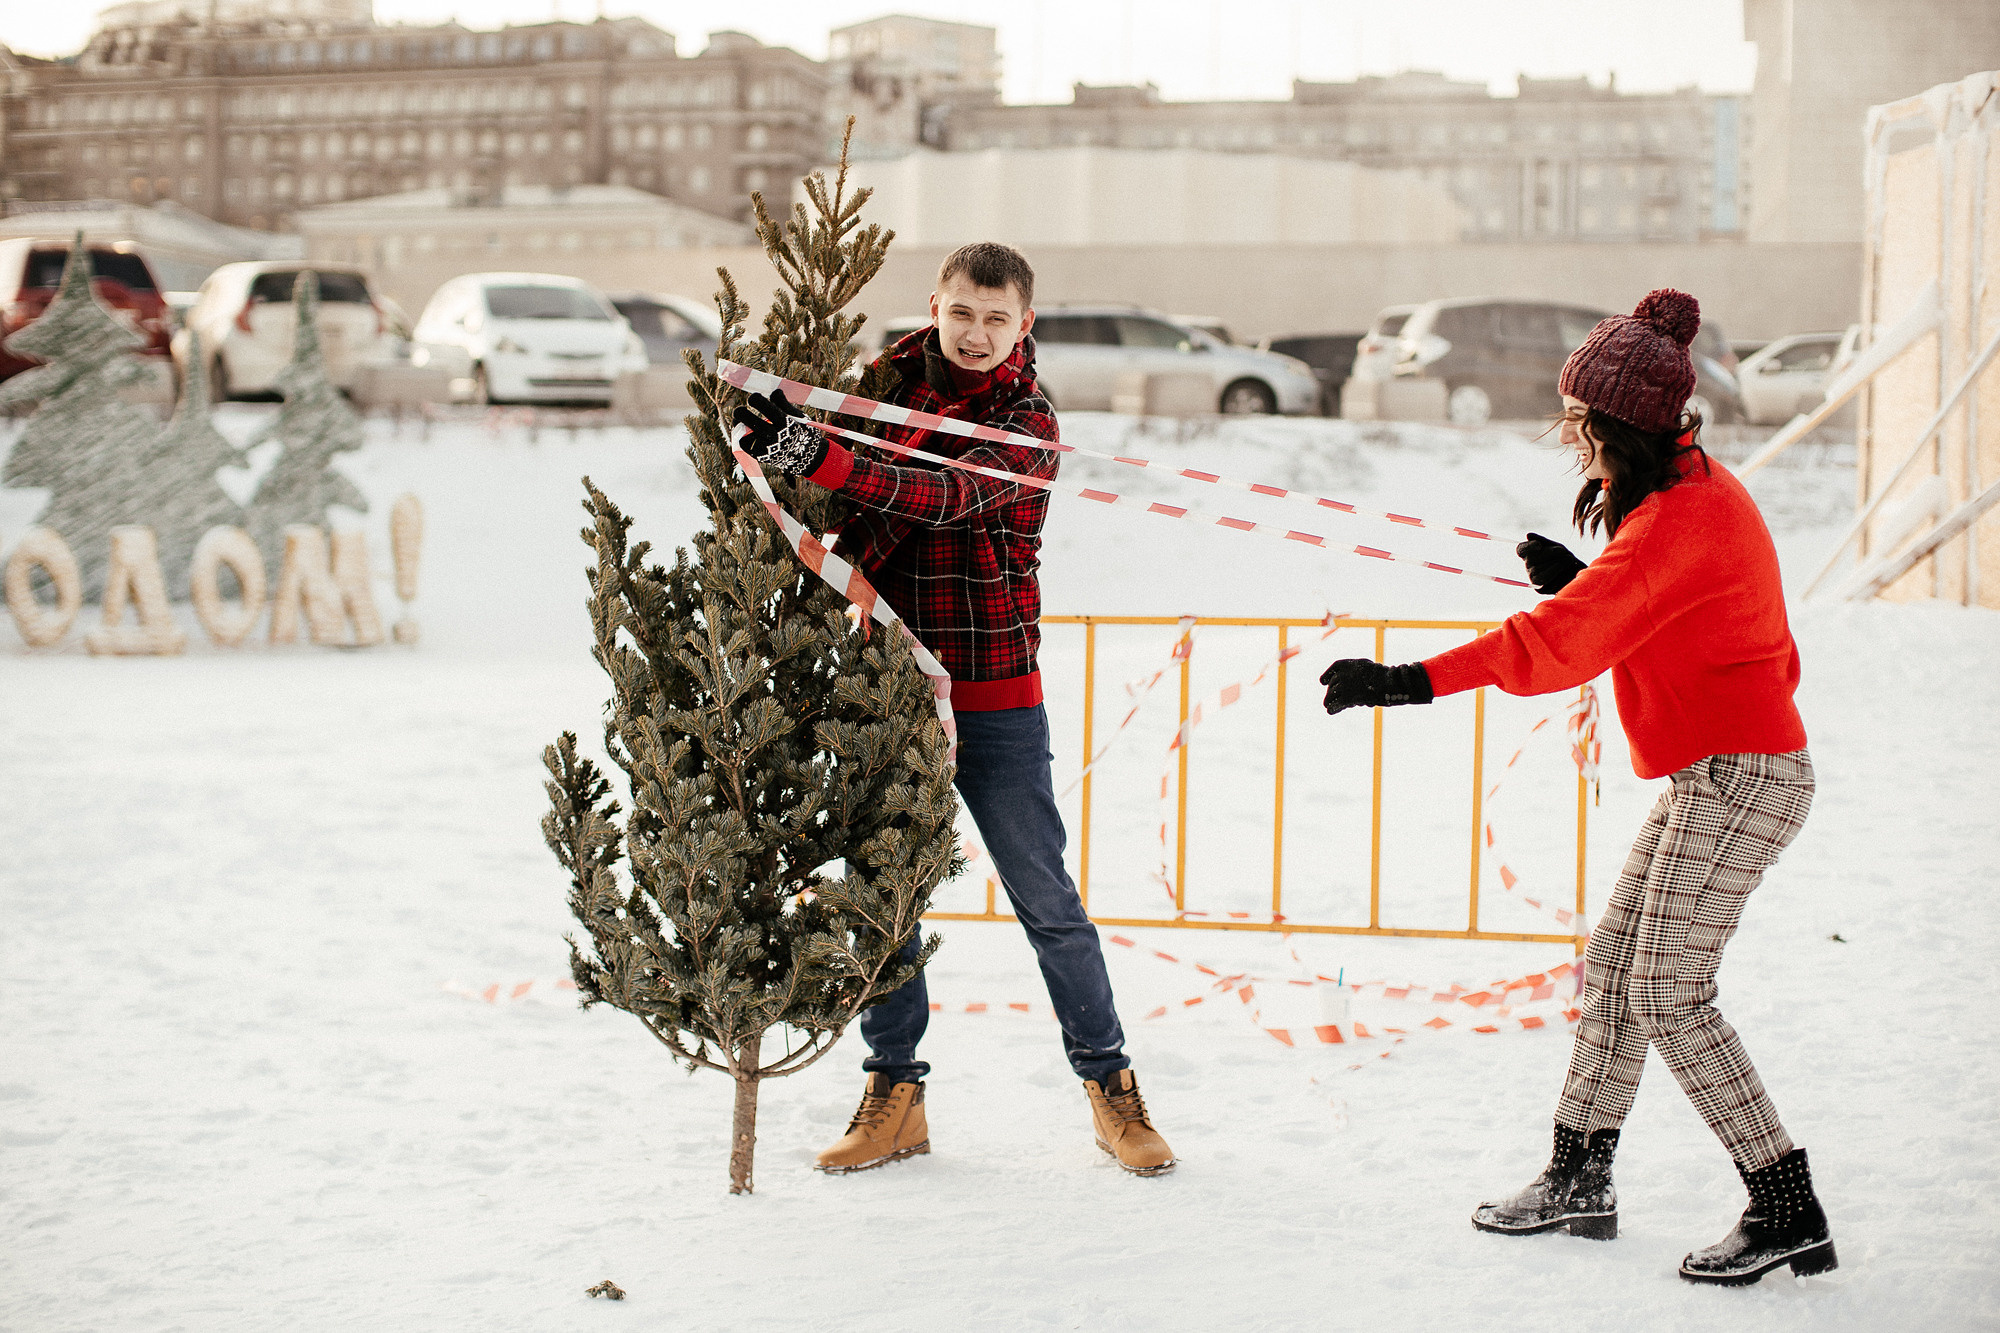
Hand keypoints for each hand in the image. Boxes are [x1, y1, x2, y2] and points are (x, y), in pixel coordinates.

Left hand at [731, 389, 826, 475]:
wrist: (808, 458)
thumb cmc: (804, 433)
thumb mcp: (799, 416)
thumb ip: (784, 404)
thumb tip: (774, 392)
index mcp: (784, 422)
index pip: (762, 404)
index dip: (755, 399)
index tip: (754, 399)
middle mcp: (774, 434)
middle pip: (746, 418)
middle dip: (739, 412)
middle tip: (739, 411)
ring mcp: (767, 447)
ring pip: (743, 433)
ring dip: (739, 425)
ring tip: (740, 422)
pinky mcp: (762, 456)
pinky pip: (744, 445)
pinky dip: (742, 438)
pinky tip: (746, 434)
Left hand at [1319, 659, 1433, 715]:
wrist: (1390, 683)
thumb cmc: (1383, 676)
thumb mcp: (1368, 668)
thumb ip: (1356, 672)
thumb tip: (1346, 682)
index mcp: (1348, 664)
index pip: (1335, 668)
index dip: (1327, 675)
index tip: (1322, 681)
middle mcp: (1343, 674)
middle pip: (1333, 683)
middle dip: (1332, 690)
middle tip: (1329, 697)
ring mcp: (1344, 686)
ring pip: (1331, 694)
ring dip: (1329, 700)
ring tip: (1327, 704)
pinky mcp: (1347, 699)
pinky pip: (1336, 705)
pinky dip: (1333, 708)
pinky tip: (1330, 711)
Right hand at [1516, 532, 1586, 594]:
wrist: (1578, 574)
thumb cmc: (1565, 558)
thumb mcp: (1556, 547)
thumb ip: (1543, 541)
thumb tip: (1528, 535)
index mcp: (1529, 554)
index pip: (1521, 549)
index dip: (1527, 547)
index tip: (1538, 545)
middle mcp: (1528, 566)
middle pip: (1531, 559)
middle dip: (1551, 553)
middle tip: (1565, 552)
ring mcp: (1533, 578)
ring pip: (1538, 570)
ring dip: (1557, 563)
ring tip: (1569, 559)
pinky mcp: (1540, 589)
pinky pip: (1547, 580)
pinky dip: (1559, 574)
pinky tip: (1567, 572)